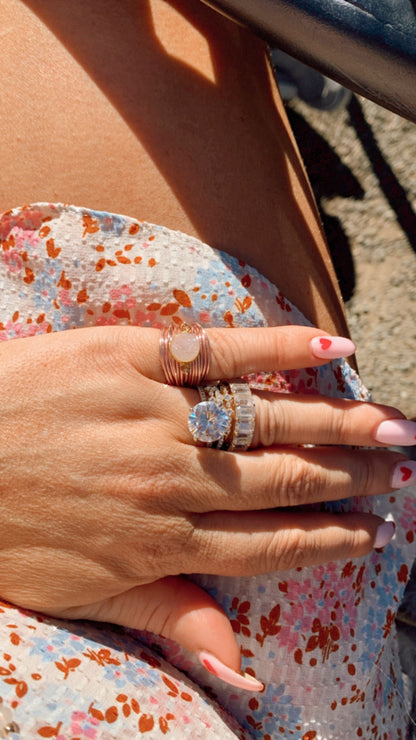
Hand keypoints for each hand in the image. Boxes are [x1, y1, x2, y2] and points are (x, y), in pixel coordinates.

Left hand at [0, 325, 413, 688]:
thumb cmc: (4, 530)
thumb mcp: (79, 598)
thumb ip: (167, 619)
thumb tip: (239, 670)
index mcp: (160, 544)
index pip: (271, 545)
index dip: (331, 539)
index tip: (375, 533)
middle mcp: (171, 482)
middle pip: (285, 480)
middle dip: (353, 480)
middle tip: (402, 473)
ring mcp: (154, 416)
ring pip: (268, 422)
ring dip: (339, 427)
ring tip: (394, 430)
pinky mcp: (131, 359)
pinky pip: (219, 355)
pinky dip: (279, 352)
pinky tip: (331, 354)